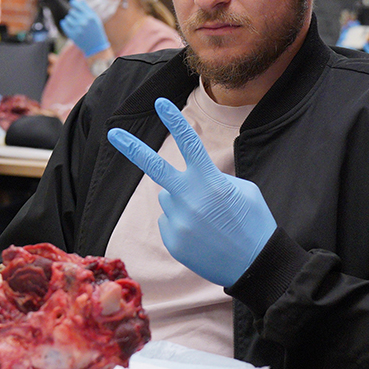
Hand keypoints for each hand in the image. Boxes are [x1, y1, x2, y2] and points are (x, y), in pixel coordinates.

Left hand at [59, 0, 109, 57]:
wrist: (96, 46)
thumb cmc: (96, 30)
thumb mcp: (95, 18)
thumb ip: (87, 9)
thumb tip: (79, 1)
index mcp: (90, 17)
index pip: (77, 5)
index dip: (73, 3)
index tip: (72, 3)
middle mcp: (83, 22)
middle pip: (71, 12)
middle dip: (74, 14)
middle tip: (78, 18)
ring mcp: (77, 29)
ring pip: (67, 18)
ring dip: (70, 19)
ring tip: (75, 23)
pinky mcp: (72, 35)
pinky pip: (64, 24)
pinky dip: (65, 23)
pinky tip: (69, 25)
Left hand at [107, 98, 276, 286]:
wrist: (255, 265)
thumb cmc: (254, 222)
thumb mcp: (244, 190)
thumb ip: (214, 179)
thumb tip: (190, 180)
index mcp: (210, 182)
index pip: (189, 144)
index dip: (174, 121)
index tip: (160, 103)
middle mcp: (189, 199)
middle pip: (154, 167)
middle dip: (132, 148)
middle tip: (113, 132)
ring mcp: (178, 221)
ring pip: (168, 198)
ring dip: (181, 201)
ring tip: (207, 220)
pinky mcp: (172, 240)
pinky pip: (169, 220)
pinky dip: (181, 222)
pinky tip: (202, 234)